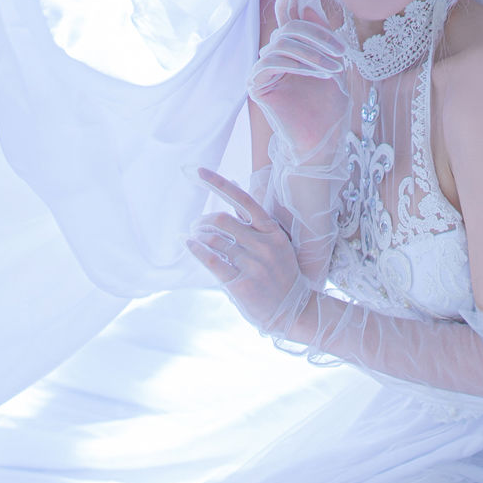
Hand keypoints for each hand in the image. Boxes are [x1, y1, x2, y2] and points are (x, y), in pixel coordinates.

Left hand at [189, 168, 312, 335]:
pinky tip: (189, 244)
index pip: (243, 200)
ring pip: (214, 240)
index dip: (219, 183)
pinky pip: (211, 260)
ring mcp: (254, 265)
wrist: (293, 311)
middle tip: (195, 225)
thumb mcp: (275, 245)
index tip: (199, 171)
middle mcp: (264, 246)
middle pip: (222, 220)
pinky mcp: (241, 283)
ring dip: (198, 236)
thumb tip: (234, 187)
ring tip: (193, 238)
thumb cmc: (281, 275)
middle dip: (203, 221)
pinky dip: (195, 249)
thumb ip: (253, 221)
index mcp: (273, 232)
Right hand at [249, 0, 353, 164]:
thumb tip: (308, 2)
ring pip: (283, 42)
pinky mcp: (258, 85)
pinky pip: (271, 61)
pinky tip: (320, 74)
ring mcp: (264, 70)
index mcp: (292, 47)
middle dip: (319, 35)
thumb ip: (321, 36)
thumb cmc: (330, 108)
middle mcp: (274, 54)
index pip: (285, 12)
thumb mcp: (332, 64)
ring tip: (335, 68)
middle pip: (289, 26)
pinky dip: (298, 64)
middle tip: (342, 54)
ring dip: (314, 52)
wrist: (324, 141)